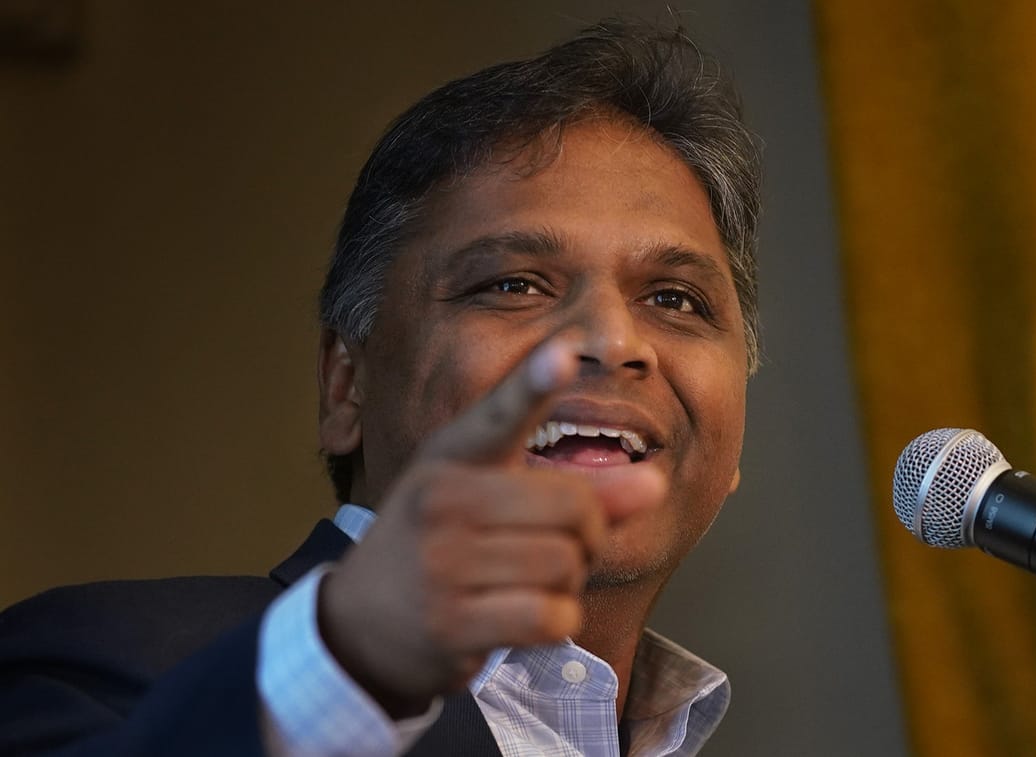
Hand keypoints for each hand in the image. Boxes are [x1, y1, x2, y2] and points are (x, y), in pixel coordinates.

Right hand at [316, 335, 666, 716]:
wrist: (362, 626)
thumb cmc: (443, 548)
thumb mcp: (492, 501)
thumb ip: (579, 489)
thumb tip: (656, 484)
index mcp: (451, 455)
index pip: (500, 414)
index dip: (534, 383)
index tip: (564, 353)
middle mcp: (441, 499)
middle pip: (576, 507)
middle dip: (586, 535)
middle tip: (547, 546)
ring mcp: (441, 562)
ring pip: (568, 564)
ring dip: (566, 583)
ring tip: (520, 582)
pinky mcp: (451, 622)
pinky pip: (552, 616)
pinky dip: (553, 622)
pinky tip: (517, 617)